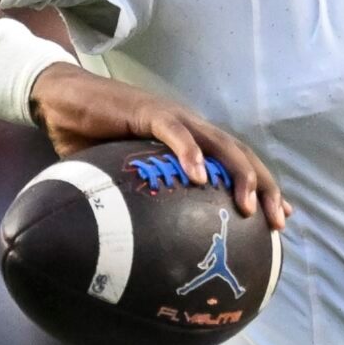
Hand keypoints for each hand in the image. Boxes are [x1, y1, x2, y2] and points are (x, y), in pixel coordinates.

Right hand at [28, 66, 289, 230]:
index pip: (239, 164)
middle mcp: (192, 128)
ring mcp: (174, 117)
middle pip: (242, 155)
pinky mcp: (149, 112)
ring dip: (239, 173)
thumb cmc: (92, 140)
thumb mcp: (125, 176)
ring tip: (248, 204)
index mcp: (193, 142)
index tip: (282, 217)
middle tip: (280, 220)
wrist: (61, 98)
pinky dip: (190, 154)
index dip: (263, 187)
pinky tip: (200, 177)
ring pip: (220, 144)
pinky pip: (175, 133)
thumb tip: (141, 246)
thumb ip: (142, 200)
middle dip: (265, 187)